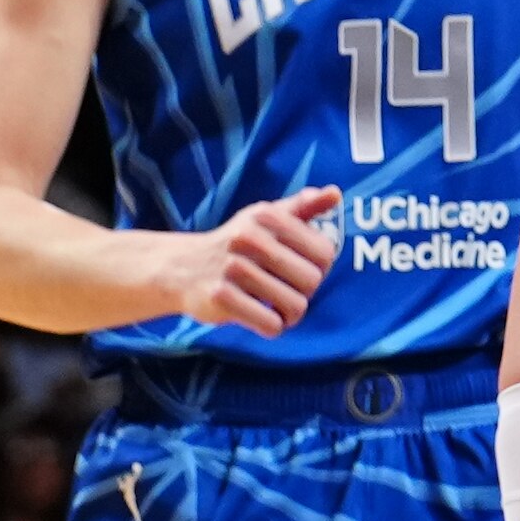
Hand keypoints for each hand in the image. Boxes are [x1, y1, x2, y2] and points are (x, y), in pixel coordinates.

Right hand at [171, 189, 341, 336]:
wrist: (183, 267)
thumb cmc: (237, 242)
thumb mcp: (267, 217)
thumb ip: (304, 206)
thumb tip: (336, 193)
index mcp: (268, 216)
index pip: (324, 252)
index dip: (320, 268)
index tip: (302, 270)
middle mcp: (250, 238)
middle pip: (311, 281)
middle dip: (305, 293)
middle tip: (288, 291)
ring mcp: (233, 268)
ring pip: (294, 306)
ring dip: (290, 315)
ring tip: (277, 308)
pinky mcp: (221, 298)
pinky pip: (270, 325)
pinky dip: (272, 327)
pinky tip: (262, 318)